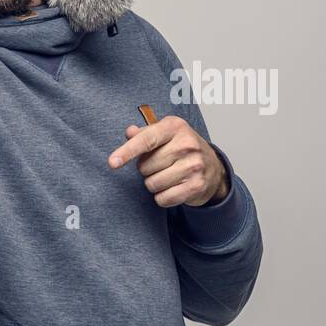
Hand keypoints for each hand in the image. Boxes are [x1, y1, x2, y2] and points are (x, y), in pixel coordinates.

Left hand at [108, 115, 229, 207]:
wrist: (213, 167)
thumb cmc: (182, 148)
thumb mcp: (165, 133)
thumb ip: (145, 133)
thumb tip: (129, 132)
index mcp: (175, 126)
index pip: (146, 140)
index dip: (127, 152)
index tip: (113, 162)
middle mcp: (186, 144)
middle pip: (145, 166)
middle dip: (146, 169)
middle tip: (160, 164)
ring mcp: (193, 165)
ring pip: (152, 184)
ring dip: (154, 184)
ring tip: (167, 176)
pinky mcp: (196, 185)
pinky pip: (163, 198)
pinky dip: (162, 197)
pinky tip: (173, 188)